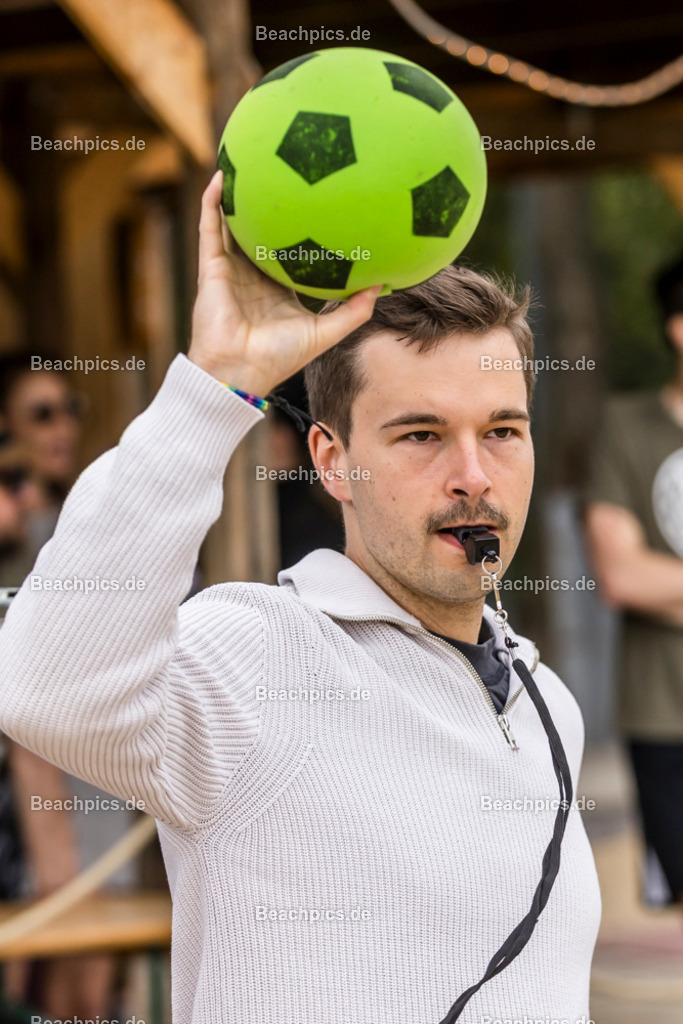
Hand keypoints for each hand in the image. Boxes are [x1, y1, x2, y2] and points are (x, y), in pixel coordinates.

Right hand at [188, 170, 381, 396]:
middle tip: (286, 171)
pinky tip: (221, 175)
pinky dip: (213, 203)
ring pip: (232, 224)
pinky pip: (210, 228)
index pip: (289, 252)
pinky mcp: (211, 267)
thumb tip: (383, 285)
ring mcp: (230, 270)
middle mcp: (253, 276)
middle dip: (269, 206)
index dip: (300, 230)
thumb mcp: (325, 332)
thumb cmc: (279, 357)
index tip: (319, 204)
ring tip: (247, 159)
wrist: (240, 371)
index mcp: (277, 289)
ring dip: (236, 195)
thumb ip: (353, 311)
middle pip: (261, 233)